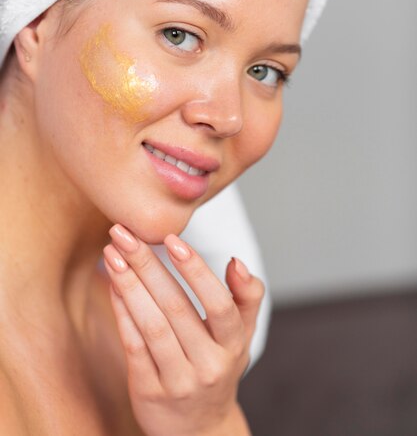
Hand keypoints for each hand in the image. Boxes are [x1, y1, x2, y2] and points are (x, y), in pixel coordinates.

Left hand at [102, 224, 264, 435]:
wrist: (200, 430)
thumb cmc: (219, 366)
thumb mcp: (243, 335)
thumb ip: (247, 296)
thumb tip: (236, 261)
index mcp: (234, 346)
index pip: (220, 304)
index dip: (196, 270)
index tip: (172, 238)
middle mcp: (209, 366)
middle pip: (176, 309)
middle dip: (147, 266)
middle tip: (124, 234)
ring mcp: (178, 383)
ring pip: (152, 327)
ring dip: (129, 286)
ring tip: (112, 254)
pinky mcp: (149, 394)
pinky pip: (133, 348)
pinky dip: (122, 313)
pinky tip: (113, 285)